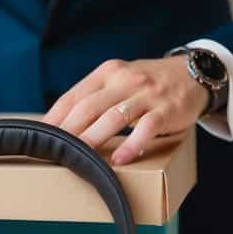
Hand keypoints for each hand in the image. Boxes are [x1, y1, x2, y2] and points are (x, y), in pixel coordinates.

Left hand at [43, 56, 207, 166]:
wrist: (193, 73)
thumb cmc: (148, 83)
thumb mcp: (120, 80)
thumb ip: (96, 97)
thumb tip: (62, 126)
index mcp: (108, 73)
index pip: (74, 96)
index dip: (55, 117)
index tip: (39, 137)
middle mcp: (125, 80)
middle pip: (89, 107)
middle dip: (68, 131)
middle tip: (52, 152)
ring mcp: (147, 95)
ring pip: (114, 118)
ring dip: (93, 139)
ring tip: (78, 159)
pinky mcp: (167, 110)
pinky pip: (146, 129)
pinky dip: (132, 145)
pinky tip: (120, 160)